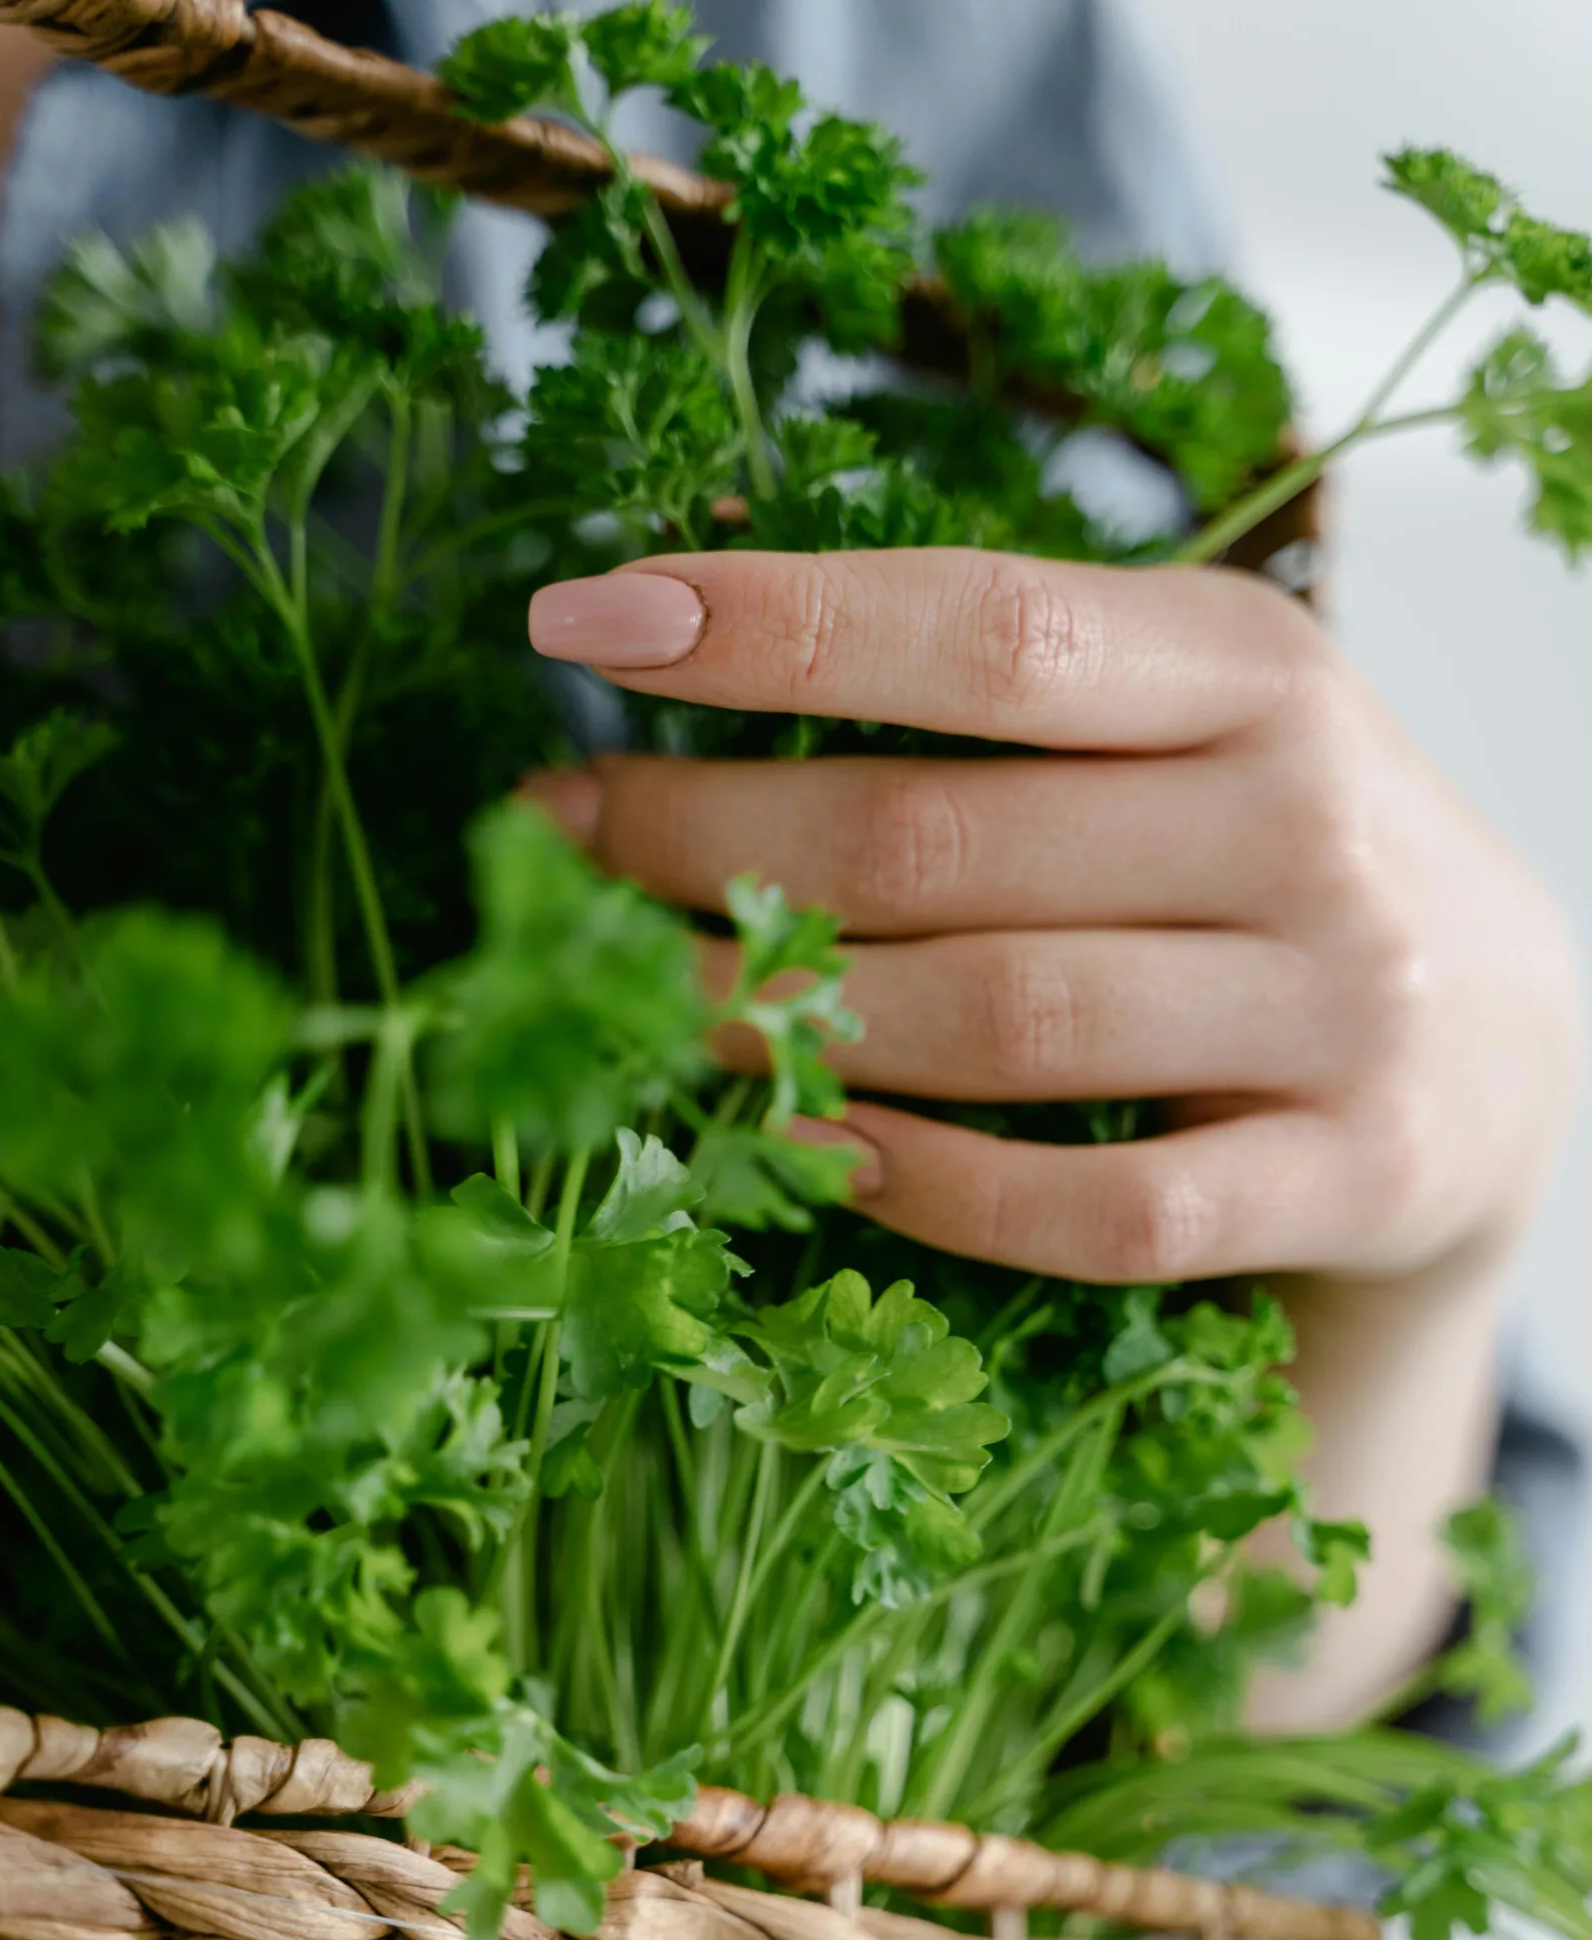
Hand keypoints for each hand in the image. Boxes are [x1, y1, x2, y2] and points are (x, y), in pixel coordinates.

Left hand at [527, 547, 1579, 1289]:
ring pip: (1006, 1022)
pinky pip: (1101, 1206)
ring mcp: (1341, 1008)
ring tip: (636, 1004)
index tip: (582, 624)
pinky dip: (935, 1186)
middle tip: (552, 848)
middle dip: (709, 846)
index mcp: (1254, 668)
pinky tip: (812, 1150)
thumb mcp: (1192, 735)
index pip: (986, 630)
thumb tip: (692, 645)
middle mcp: (1309, 820)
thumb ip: (1011, 702)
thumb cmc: (1271, 875)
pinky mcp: (1346, 1176)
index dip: (772, 628)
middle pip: (946, 841)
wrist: (1505, 1058)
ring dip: (784, 1024)